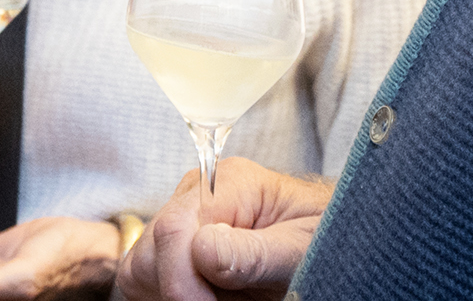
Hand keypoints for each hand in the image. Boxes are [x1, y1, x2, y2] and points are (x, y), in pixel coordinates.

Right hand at [118, 158, 329, 300]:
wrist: (332, 243)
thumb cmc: (326, 238)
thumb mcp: (301, 249)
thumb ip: (256, 252)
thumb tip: (202, 250)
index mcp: (229, 183)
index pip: (174, 228)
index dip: (181, 280)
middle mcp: (197, 196)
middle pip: (149, 251)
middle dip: (178, 289)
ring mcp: (183, 222)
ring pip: (140, 268)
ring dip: (173, 292)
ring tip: (224, 299)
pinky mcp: (175, 251)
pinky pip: (146, 280)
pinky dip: (169, 295)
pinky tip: (208, 297)